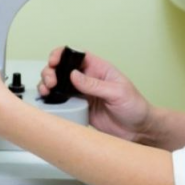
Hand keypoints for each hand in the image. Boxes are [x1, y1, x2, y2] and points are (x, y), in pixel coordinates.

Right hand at [38, 48, 154, 143]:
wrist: (138, 130)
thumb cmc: (135, 107)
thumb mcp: (117, 92)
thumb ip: (95, 84)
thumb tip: (73, 75)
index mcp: (98, 68)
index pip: (75, 55)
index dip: (61, 54)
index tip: (53, 61)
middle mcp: (88, 79)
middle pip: (62, 69)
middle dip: (50, 71)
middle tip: (51, 82)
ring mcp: (82, 94)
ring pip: (58, 85)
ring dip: (47, 85)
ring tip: (46, 90)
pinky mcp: (79, 109)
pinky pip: (62, 102)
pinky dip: (52, 100)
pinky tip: (48, 101)